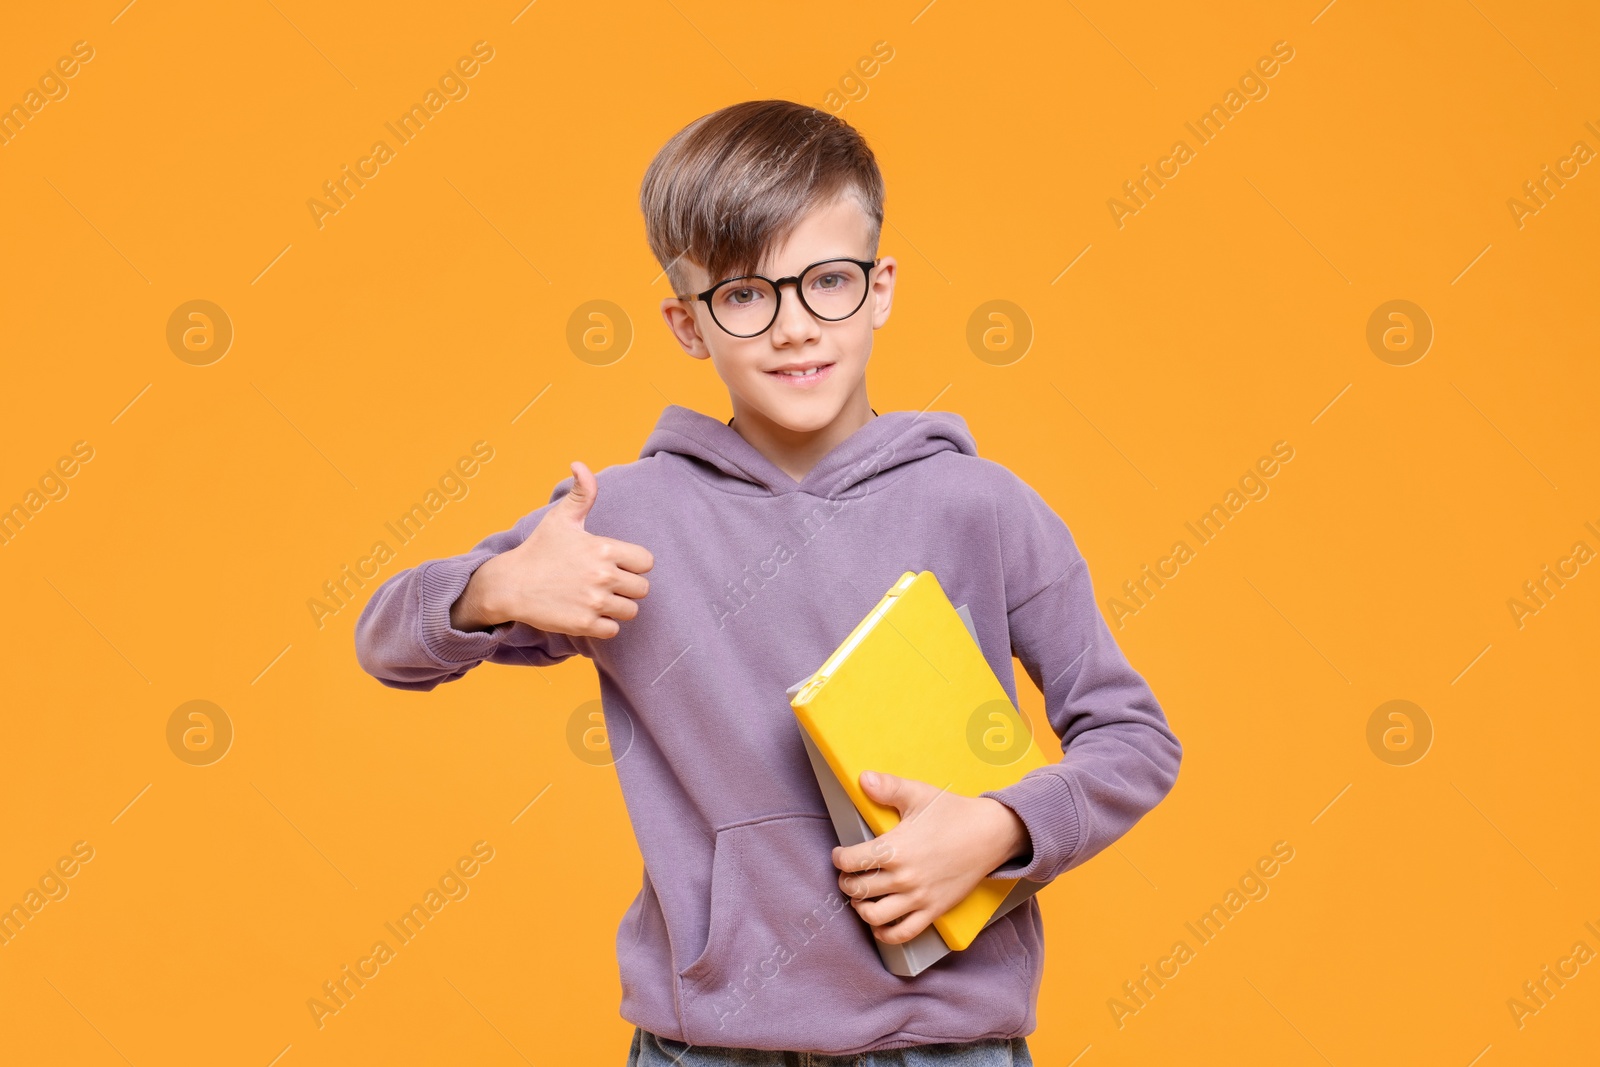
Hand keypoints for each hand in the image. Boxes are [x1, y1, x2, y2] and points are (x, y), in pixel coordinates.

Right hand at [450, 461, 653, 637]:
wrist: (509, 585)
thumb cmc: (539, 549)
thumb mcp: (561, 518)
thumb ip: (581, 492)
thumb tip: (580, 464)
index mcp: (604, 549)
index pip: (647, 562)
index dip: (634, 563)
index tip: (618, 563)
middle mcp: (603, 576)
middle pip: (642, 589)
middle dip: (628, 586)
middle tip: (605, 582)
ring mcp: (594, 602)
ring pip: (630, 611)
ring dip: (617, 607)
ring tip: (596, 597)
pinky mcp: (584, 625)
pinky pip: (613, 630)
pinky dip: (604, 625)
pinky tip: (588, 612)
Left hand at [832, 770, 1029, 944]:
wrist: (991, 834)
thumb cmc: (952, 812)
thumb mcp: (919, 794)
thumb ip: (888, 787)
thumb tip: (862, 778)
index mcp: (896, 848)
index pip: (851, 861)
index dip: (839, 858)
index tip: (840, 854)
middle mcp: (904, 877)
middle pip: (858, 889)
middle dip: (846, 882)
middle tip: (849, 874)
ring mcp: (919, 898)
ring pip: (874, 916)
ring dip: (860, 908)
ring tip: (860, 897)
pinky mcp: (933, 910)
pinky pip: (902, 933)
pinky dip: (885, 934)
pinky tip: (879, 925)